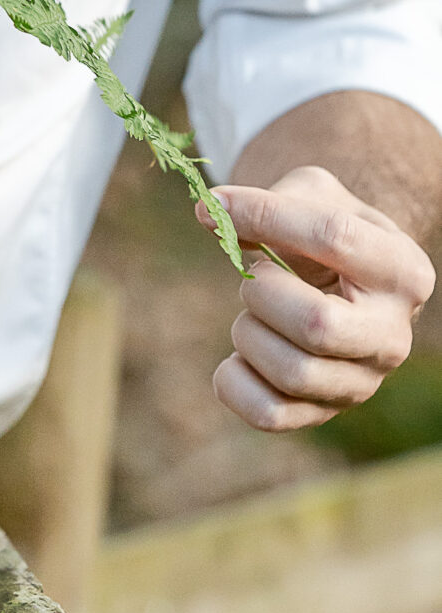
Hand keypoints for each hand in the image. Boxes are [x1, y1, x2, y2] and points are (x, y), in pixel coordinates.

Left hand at [205, 165, 435, 430]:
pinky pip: (267, 415)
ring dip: (248, 333)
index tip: (215, 205)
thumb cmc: (324, 232)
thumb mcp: (313, 197)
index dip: (265, 215)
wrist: (343, 282)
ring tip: (255, 314)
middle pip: (317, 325)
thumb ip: (266, 200)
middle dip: (262, 292)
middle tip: (255, 277)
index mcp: (403, 270)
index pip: (333, 235)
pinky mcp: (323, 413)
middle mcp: (392, 336)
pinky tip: (240, 355)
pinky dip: (233, 381)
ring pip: (291, 372)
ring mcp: (362, 383)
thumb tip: (210, 216)